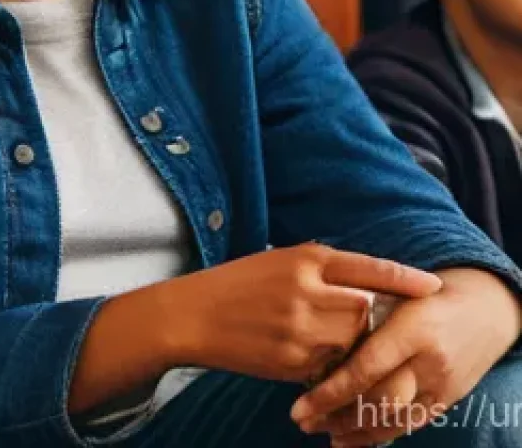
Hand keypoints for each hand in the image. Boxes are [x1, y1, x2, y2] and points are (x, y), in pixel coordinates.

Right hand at [175, 243, 441, 383]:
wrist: (191, 315)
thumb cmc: (235, 284)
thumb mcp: (276, 261)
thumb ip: (317, 269)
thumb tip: (362, 284)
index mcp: (303, 258)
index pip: (368, 268)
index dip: (404, 279)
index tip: (433, 286)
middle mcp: (306, 291)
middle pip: (366, 310)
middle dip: (368, 317)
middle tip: (357, 318)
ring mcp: (300, 329)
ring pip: (352, 341)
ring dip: (349, 342)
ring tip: (322, 336)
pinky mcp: (292, 361)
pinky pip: (329, 366)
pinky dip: (326, 362)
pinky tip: (301, 352)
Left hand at [290, 268, 521, 445]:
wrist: (483, 310)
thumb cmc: (423, 292)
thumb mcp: (395, 289)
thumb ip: (360, 305)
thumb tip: (311, 324)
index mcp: (412, 327)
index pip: (367, 367)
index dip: (332, 390)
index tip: (301, 403)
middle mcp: (429, 361)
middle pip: (380, 400)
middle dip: (337, 414)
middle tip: (302, 418)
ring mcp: (441, 385)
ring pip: (394, 419)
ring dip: (353, 429)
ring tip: (319, 429)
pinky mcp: (447, 400)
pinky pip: (411, 424)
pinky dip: (378, 435)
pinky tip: (350, 438)